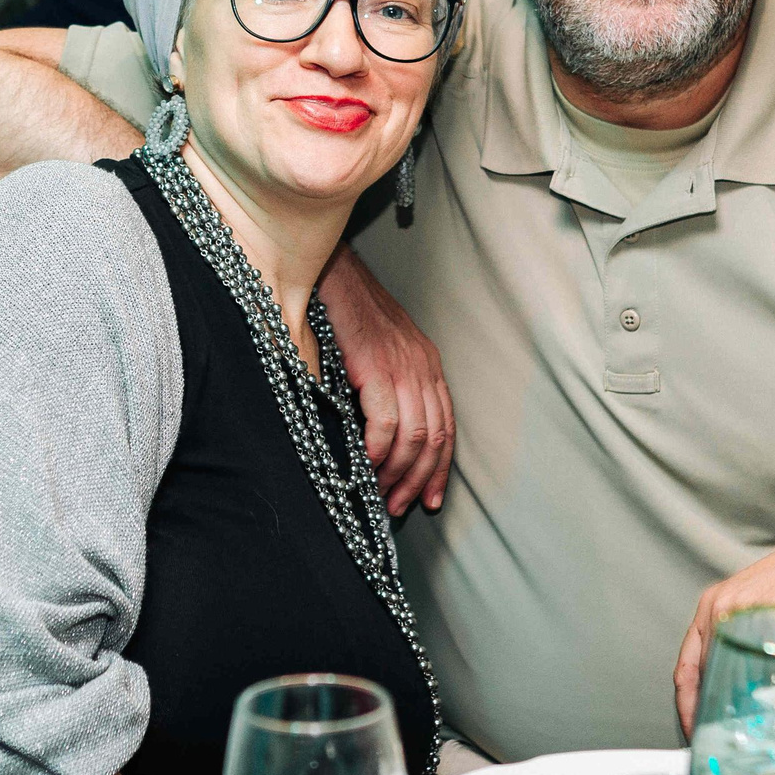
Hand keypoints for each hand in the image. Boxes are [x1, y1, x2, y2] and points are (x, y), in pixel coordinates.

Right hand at [319, 247, 454, 514]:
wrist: (328, 270)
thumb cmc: (344, 311)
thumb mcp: (378, 350)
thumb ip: (386, 387)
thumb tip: (380, 437)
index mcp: (427, 364)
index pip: (446, 427)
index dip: (440, 468)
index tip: (430, 498)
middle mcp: (423, 365)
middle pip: (435, 438)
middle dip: (419, 479)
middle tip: (399, 505)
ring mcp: (403, 365)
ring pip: (414, 436)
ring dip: (398, 472)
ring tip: (381, 494)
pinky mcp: (377, 365)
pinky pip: (386, 422)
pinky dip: (377, 450)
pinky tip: (366, 466)